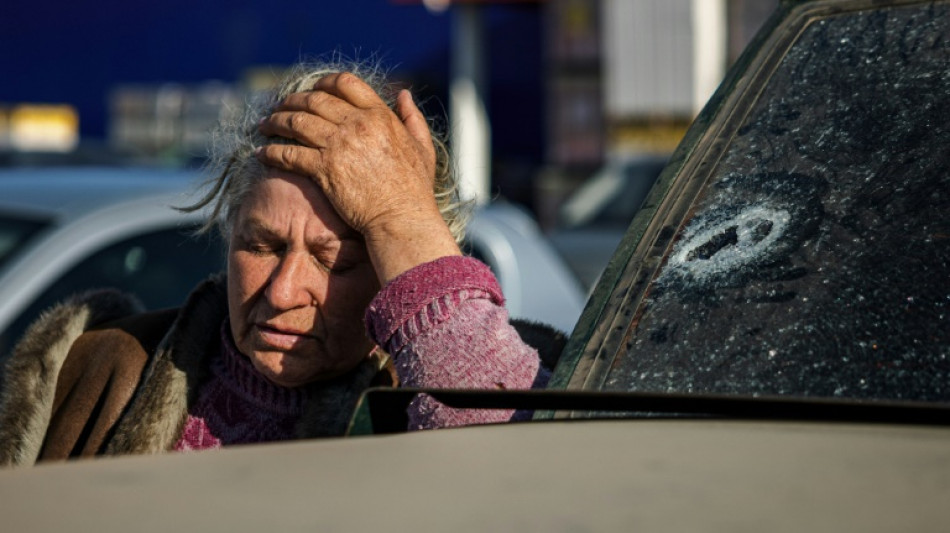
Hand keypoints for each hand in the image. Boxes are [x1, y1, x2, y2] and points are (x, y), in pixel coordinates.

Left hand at [256, 73, 459, 282]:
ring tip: (264, 125)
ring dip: (275, 121)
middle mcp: (357, 124)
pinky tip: (261, 153)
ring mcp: (339, 145)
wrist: (402, 219)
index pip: (345, 83)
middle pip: (314, 100)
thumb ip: (413, 118)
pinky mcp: (324, 169)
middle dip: (292, 101)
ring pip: (297, 122)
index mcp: (379, 115)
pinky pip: (289, 153)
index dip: (323, 83)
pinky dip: (271, 151)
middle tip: (279, 107)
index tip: (311, 89)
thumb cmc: (415, 189)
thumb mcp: (422, 147)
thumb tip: (404, 94)